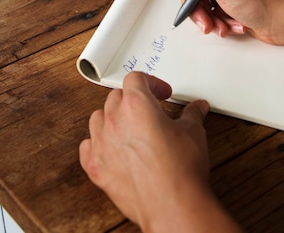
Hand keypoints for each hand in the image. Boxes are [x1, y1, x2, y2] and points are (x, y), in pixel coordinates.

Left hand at [79, 72, 238, 231]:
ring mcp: (102, 144)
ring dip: (113, 117)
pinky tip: (112, 146)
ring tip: (130, 126)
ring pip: (98, 118)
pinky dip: (98, 143)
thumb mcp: (193, 132)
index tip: (162, 93)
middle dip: (133, 99)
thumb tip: (196, 108)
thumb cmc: (180, 170)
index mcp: (137, 105)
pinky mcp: (96, 167)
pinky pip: (87, 146)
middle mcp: (115, 121)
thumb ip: (192, 114)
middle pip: (116, 96)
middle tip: (150, 109)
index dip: (151, 83)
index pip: (136, 79)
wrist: (172, 205)